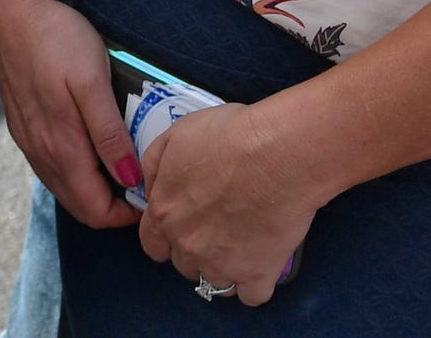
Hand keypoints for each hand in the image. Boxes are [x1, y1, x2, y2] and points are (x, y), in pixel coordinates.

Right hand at [0, 0, 141, 229]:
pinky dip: (79, 168)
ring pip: (66, 186)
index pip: (95, 212)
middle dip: (114, 204)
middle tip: (146, 175)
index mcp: (61, 148)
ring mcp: (29, 141)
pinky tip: (95, 140)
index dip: (127, 214)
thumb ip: (109, 136)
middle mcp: (41, 152)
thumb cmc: (56, 39)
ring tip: (126, 156)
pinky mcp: (23, 126)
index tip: (153, 191)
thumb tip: (131, 180)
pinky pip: (53, 165)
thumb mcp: (92, 82)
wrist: (9, 9)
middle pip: (81, 205)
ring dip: (97, 186)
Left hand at [137, 100, 320, 307]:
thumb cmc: (230, 136)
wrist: (280, 154)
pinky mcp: (257, 275)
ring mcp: (222, 265)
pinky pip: (251, 296)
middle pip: (183, 263)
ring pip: (214, 282)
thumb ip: (155, 165)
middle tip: (219, 227)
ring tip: (243, 243)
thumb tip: (151, 188)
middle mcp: (187, 245)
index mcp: (165, 212)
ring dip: (224, 267)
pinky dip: (255, 284)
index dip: (165, 236)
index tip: (182, 227)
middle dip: (195, 249)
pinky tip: (262, 263)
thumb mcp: (176, 135)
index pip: (151, 243)